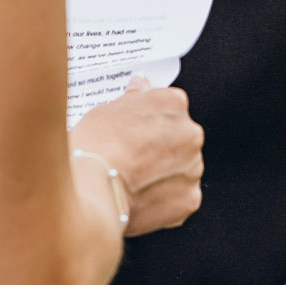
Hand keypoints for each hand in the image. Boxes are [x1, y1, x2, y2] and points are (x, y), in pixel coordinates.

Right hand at [68, 84, 203, 236]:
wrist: (93, 190)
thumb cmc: (96, 148)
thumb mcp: (107, 111)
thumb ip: (133, 98)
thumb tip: (140, 86)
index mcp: (173, 104)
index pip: (169, 107)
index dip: (150, 121)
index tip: (137, 130)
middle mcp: (190, 133)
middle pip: (180, 138)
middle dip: (160, 148)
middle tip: (133, 156)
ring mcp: (192, 167)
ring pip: (182, 168)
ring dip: (164, 173)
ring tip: (134, 179)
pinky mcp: (189, 198)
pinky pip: (180, 196)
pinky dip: (165, 198)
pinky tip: (141, 197)